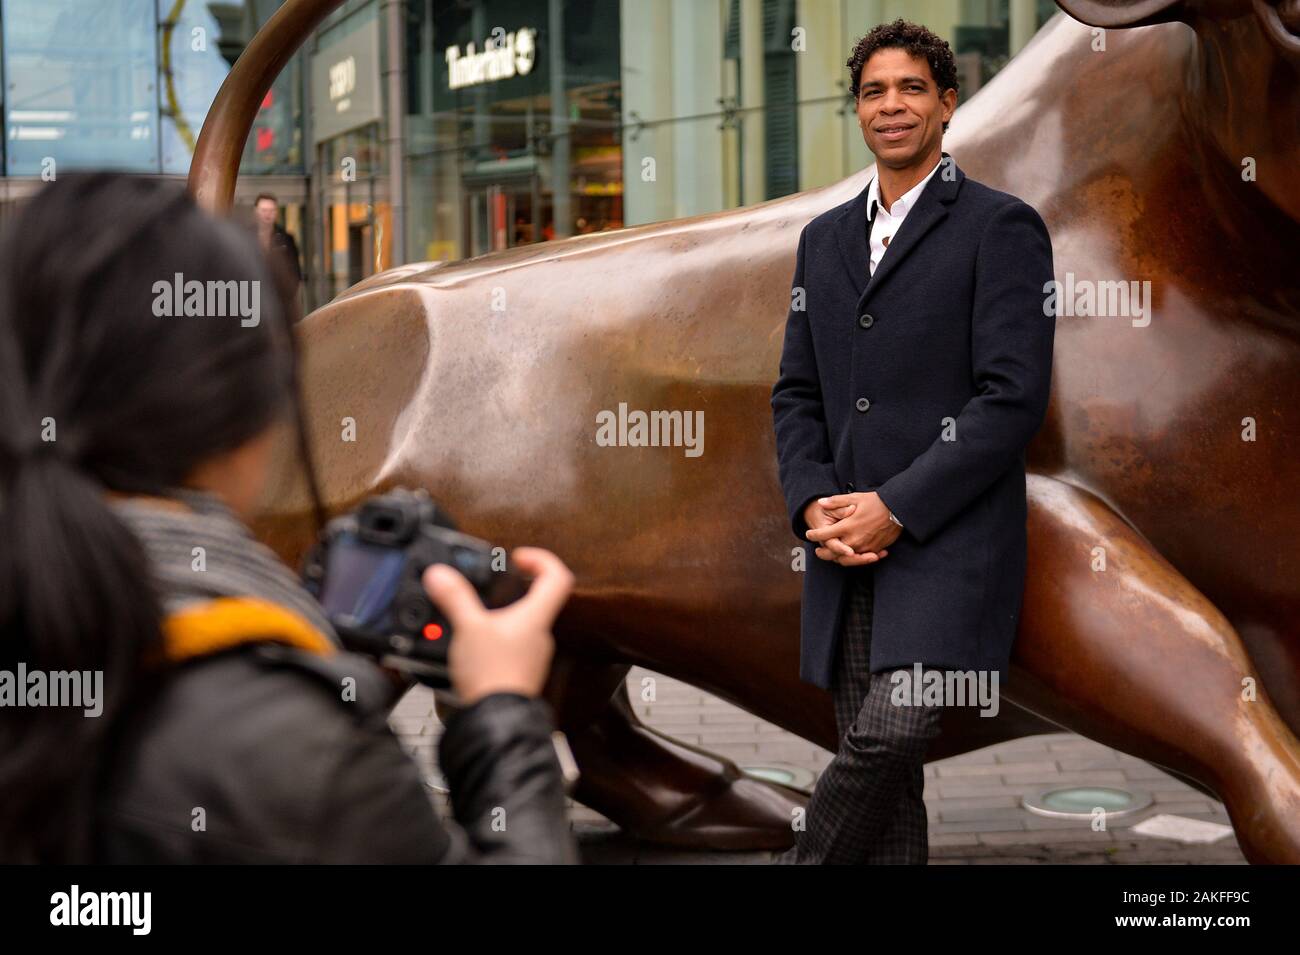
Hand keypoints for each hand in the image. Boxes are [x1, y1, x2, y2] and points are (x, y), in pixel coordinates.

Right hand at [422, 547, 573, 704]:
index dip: (542, 559)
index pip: (557, 577)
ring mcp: (532, 655)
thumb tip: (440, 574)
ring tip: (478, 613)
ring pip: (525, 624)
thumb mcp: (468, 628)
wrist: (496, 720)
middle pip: (540, 599)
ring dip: (505, 614)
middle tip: (497, 580)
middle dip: (518, 586)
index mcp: (536, 617)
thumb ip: (455, 598)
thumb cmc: (492, 676)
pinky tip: (476, 643)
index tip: (520, 557)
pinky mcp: (520, 671)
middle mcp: (539, 635)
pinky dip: (498, 637)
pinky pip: (514, 645)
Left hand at [805, 492, 901, 565]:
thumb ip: (836, 501)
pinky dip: (854, 559)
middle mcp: (854, 539)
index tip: (809, 534)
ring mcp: (864, 546)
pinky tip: (851, 555)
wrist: (898, 510)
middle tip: (818, 551)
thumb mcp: (855, 498)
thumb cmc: (876, 502)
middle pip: (833, 553)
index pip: (825, 534)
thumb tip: (821, 503)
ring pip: (847, 559)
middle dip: (823, 553)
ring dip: (837, 558)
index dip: (814, 535)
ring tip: (832, 556)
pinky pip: (861, 558)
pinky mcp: (874, 550)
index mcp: (847, 526)